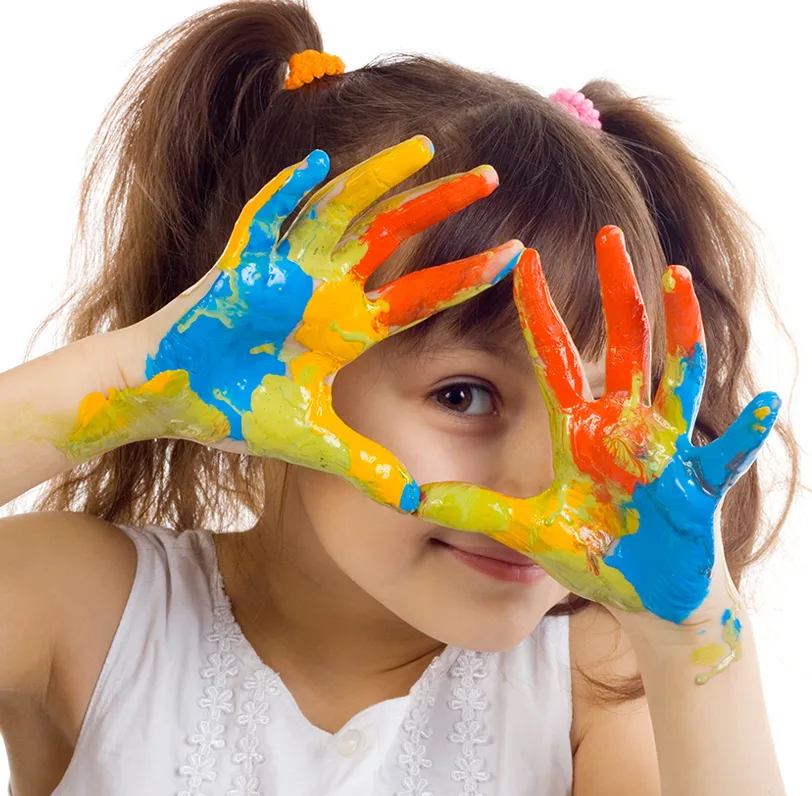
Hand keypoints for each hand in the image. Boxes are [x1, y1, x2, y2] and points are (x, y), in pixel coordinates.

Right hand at [65, 136, 522, 511]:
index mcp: (348, 328)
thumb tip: (417, 505)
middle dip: (440, 205)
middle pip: (393, 235)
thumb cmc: (238, 411)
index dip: (465, 277)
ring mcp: (283, 271)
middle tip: (492, 176)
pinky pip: (262, 219)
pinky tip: (315, 164)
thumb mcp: (315, 442)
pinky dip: (285, 193)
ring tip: (426, 150)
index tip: (514, 257)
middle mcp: (325, 290)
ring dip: (379, 179)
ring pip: (341, 211)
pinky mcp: (236, 263)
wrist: (173, 399)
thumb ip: (366, 466)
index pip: (420, 297)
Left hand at [417, 226, 779, 681]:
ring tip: (677, 277)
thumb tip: (406, 496)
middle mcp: (624, 427)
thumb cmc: (591, 553)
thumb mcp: (524, 530)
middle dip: (617, 290)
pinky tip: (763, 403)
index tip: (524, 257)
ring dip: (680, 329)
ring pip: (676, 376)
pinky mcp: (697, 486)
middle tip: (610, 232)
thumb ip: (472, 510)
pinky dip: (744, 433)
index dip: (540, 311)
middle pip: (623, 344)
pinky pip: (727, 455)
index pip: (555, 358)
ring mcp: (665, 451)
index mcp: (580, 431)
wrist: (642, 595)